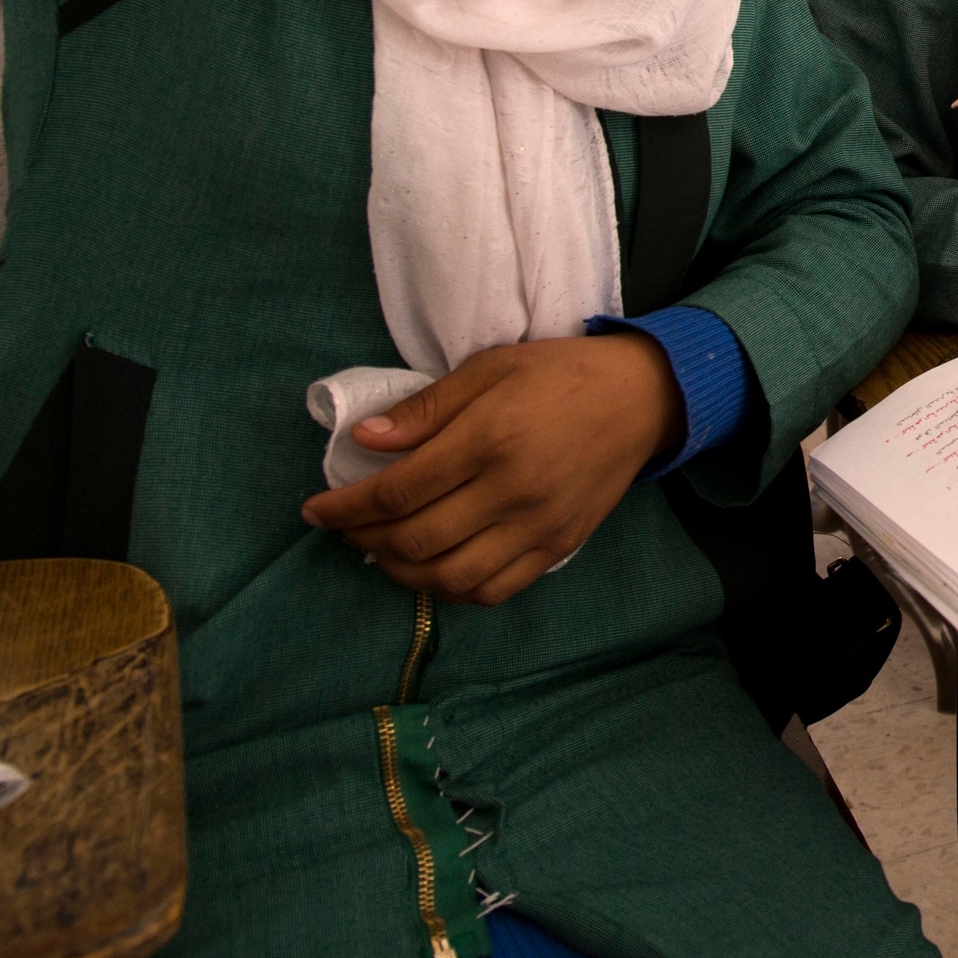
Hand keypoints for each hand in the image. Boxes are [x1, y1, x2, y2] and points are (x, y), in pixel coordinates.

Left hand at [299, 335, 684, 605]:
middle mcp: (511, 490)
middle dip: (362, 539)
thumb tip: (365, 441)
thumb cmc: (560, 373)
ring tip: (381, 552)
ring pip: (449, 576)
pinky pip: (493, 590)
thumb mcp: (490, 367)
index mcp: (490, 438)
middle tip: (343, 528)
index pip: (397, 491)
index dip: (345, 507)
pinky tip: (433, 569)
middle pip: (414, 539)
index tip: (315, 509)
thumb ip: (427, 408)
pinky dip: (452, 590)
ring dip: (400, 572)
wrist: (643, 397)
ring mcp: (537, 525)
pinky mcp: (558, 547)